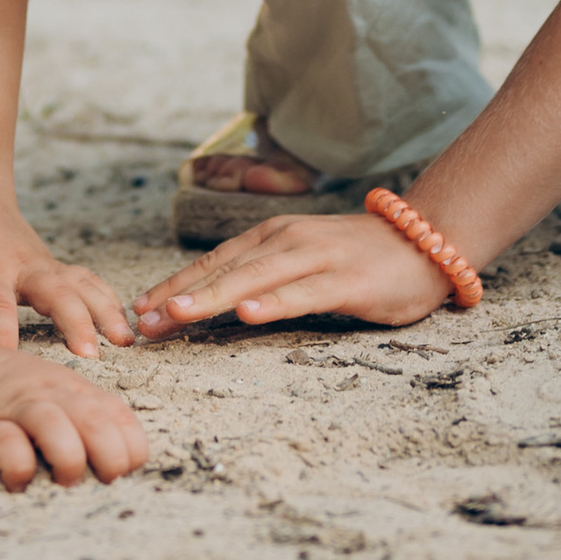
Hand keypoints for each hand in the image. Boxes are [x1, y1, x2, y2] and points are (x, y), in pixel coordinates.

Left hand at [0, 200, 136, 356]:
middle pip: (52, 292)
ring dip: (104, 312)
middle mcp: (19, 265)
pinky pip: (89, 280)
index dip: (0, 331)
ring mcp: (43, 263)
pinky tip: (126, 325)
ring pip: (80, 285)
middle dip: (71, 321)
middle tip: (88, 353)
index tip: (8, 361)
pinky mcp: (56, 265)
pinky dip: (110, 300)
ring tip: (124, 341)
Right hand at [0, 349, 148, 492]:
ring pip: (54, 427)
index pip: (120, 418)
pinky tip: (20, 480)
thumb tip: (121, 466)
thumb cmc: (15, 394)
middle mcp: (51, 395)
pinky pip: (7, 448)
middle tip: (102, 481)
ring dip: (69, 461)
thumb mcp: (59, 395)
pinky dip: (19, 470)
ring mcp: (17, 408)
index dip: (131, 451)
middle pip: (94, 421)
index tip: (122, 472)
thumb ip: (88, 419)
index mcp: (76, 390)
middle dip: (110, 458)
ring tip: (64, 481)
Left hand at [133, 210, 451, 337]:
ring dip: (213, 296)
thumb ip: (260, 276)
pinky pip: (304, 293)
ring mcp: (316, 258)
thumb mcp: (299, 260)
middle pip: (224, 271)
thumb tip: (208, 302)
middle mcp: (287, 241)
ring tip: (178, 314)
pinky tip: (248, 314)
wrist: (423, 243)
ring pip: (255, 279)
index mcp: (271, 237)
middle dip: (179, 296)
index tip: (137, 310)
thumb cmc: (355, 258)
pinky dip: (274, 302)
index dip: (173, 285)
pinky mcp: (345, 280)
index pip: (211, 263)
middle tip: (142, 322)